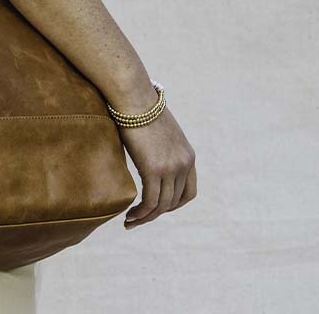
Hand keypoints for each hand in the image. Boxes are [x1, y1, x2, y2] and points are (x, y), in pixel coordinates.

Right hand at [116, 104, 196, 228]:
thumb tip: (146, 154)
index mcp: (188, 156)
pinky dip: (141, 213)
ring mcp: (171, 168)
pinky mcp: (154, 169)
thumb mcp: (159, 132)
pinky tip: (129, 215)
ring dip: (146, 217)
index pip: (188, 192)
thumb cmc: (140, 109)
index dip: (174, 205)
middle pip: (173, 201)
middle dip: (156, 213)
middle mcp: (184, 164)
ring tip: (130, 221)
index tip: (157, 207)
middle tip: (138, 217)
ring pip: (161, 205)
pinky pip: (150, 202)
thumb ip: (160, 149)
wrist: (134, 96)